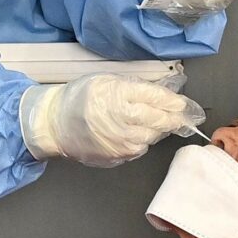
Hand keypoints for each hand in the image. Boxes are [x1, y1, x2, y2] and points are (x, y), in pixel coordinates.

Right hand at [19, 75, 202, 166]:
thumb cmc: (78, 100)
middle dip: (172, 116)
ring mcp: (120, 140)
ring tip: (160, 121)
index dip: (171, 100)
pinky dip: (145, 140)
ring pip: (152, 136)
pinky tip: (139, 132)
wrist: (55, 125)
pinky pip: (140, 148)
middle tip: (182, 114)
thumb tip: (162, 91)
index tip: (181, 102)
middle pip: (158, 119)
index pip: (154, 98)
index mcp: (118, 95)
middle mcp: (121, 120)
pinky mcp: (118, 155)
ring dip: (159, 129)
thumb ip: (134, 86)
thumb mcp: (106, 81)